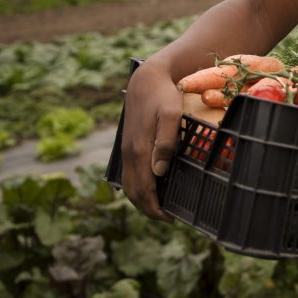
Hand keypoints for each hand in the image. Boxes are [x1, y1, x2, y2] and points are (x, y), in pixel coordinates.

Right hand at [120, 62, 182, 220]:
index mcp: (140, 151)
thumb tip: (159, 172)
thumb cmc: (164, 96)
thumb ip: (166, 142)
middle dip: (148, 209)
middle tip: (167, 218)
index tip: (170, 219)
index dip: (155, 208)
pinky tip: (151, 186)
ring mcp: (127, 149)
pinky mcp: (129, 143)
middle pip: (133, 192)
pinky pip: (129, 173)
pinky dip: (137, 186)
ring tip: (160, 207)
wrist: (147, 79)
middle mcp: (130, 153)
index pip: (144, 189)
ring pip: (128, 184)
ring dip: (141, 199)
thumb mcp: (170, 115)